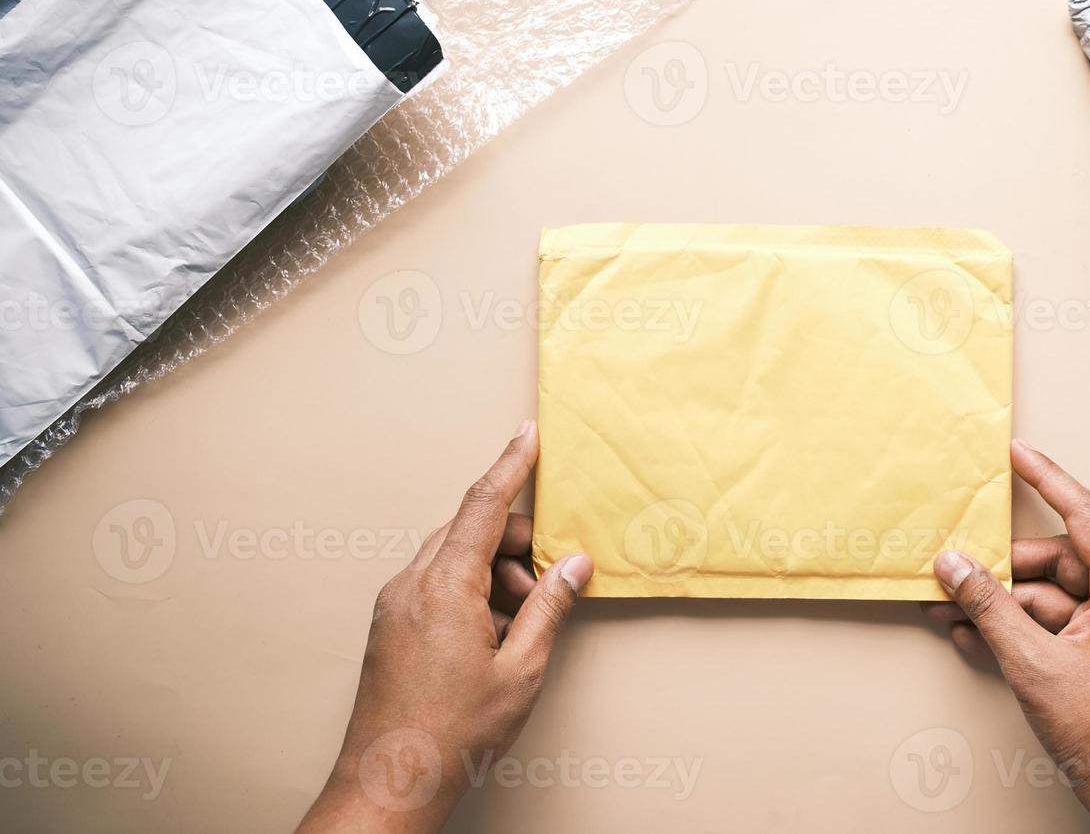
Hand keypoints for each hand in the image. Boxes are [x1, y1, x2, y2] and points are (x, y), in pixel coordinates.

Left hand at [297, 421, 592, 833]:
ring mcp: (394, 604)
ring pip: (453, 557)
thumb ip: (550, 608)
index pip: (483, 505)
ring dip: (494, 573)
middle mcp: (411, 585)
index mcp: (443, 587)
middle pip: (470, 530)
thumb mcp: (521, 671)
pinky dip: (471, 592)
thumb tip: (574, 564)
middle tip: (547, 585)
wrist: (388, 782)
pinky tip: (492, 635)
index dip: (510, 465)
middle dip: (515, 545)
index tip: (529, 434)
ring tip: (520, 626)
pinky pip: (435, 583)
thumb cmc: (451, 734)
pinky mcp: (389, 624)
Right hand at [924, 440, 1089, 833]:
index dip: (1048, 479)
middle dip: (1002, 569)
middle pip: (1057, 563)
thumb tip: (955, 565)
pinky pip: (1055, 627)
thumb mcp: (1034, 663)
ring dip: (1001, 604)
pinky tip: (975, 635)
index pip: (1086, 516)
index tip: (1018, 452)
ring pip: (1050, 598)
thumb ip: (990, 606)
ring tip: (952, 611)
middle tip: (955, 571)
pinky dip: (1018, 630)